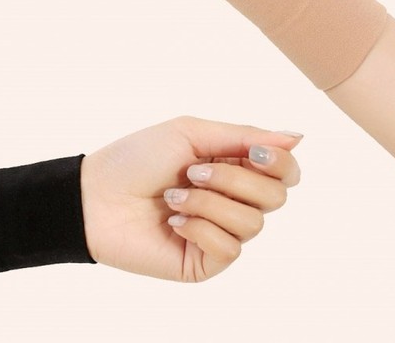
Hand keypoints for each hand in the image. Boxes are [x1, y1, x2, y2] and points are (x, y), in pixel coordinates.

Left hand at [81, 116, 301, 282]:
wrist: (96, 196)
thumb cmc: (138, 157)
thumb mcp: (191, 133)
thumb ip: (244, 136)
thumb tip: (297, 137)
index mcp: (233, 166)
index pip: (285, 172)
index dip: (280, 163)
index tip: (255, 154)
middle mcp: (233, 199)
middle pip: (276, 197)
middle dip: (234, 180)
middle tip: (193, 172)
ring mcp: (220, 231)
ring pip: (253, 223)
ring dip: (209, 203)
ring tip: (174, 196)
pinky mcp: (205, 261)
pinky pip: (229, 248)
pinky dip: (200, 228)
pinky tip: (174, 222)